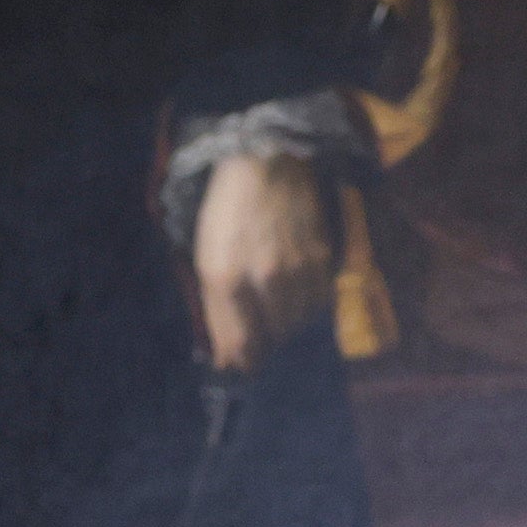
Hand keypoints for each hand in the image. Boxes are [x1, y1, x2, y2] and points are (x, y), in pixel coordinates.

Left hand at [188, 152, 336, 374]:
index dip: (240, 361)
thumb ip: (215, 310)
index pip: (239, 344)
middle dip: (263, 343)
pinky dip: (307, 306)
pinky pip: (318, 303)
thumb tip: (225, 357)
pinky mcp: (320, 260)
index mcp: (225, 278)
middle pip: (271, 339)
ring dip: (285, 325)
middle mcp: (262, 278)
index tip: (242, 364)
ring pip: (296, 324)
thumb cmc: (229, 211)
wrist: (267, 163)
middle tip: (259, 332)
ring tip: (276, 306)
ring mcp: (295, 270)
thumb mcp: (207, 257)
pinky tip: (296, 290)